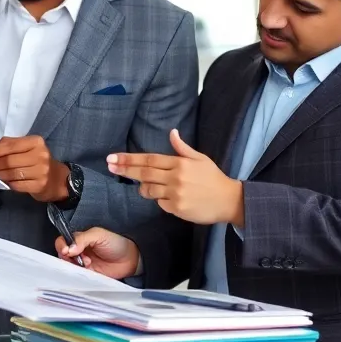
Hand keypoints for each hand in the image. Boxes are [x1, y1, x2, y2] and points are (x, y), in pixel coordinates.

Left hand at [0, 136, 67, 202]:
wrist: (58, 179)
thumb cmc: (37, 161)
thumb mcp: (26, 148)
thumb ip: (8, 145)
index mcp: (36, 142)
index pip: (10, 146)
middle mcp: (41, 155)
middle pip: (9, 160)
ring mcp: (41, 171)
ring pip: (12, 173)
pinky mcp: (39, 185)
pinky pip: (17, 185)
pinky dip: (8, 183)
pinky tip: (4, 181)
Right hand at [55, 227, 139, 279]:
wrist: (130, 259)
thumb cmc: (116, 244)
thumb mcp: (98, 235)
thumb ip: (82, 238)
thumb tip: (68, 247)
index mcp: (79, 239)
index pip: (63, 241)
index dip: (62, 246)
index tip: (67, 251)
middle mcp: (78, 252)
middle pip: (63, 255)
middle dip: (68, 257)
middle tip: (80, 258)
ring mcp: (82, 264)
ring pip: (68, 267)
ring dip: (74, 266)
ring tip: (87, 264)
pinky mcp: (87, 275)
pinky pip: (77, 276)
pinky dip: (78, 275)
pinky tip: (88, 271)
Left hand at [109, 129, 244, 226]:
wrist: (230, 201)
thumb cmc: (214, 178)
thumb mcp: (200, 159)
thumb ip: (182, 148)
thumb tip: (171, 132)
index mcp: (180, 163)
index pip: (149, 159)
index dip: (130, 159)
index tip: (114, 158)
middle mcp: (176, 178)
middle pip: (144, 173)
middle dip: (125, 170)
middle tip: (110, 166)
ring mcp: (176, 194)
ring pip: (149, 190)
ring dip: (143, 188)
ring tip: (144, 186)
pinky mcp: (177, 209)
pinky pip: (160, 204)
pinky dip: (160, 201)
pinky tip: (169, 199)